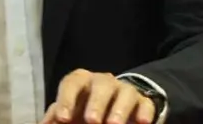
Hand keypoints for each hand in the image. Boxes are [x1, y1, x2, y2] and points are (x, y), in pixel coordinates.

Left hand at [41, 70, 158, 123]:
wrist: (113, 107)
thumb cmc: (83, 110)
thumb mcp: (69, 112)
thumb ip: (57, 117)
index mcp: (82, 82)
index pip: (73, 82)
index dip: (67, 99)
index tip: (63, 119)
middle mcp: (104, 82)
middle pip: (102, 85)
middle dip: (96, 103)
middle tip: (92, 121)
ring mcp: (125, 91)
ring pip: (125, 93)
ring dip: (120, 109)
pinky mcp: (143, 102)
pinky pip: (146, 104)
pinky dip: (144, 113)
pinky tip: (141, 123)